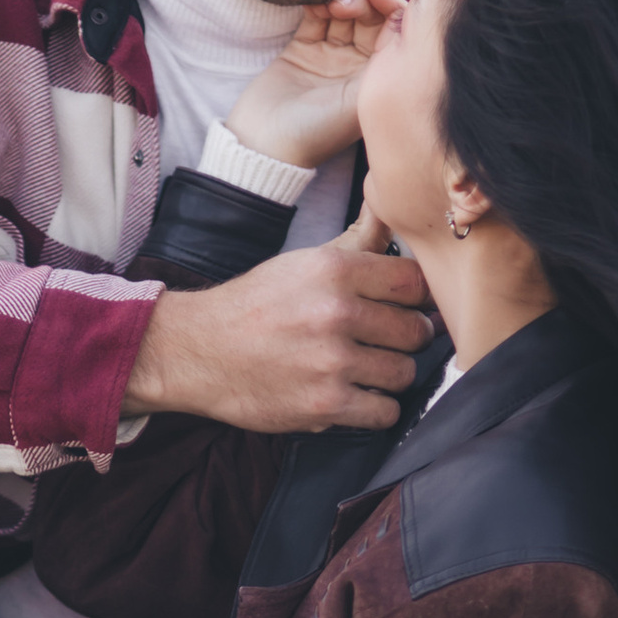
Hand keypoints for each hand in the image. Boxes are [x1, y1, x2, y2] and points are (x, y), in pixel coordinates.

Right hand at [124, 236, 431, 434]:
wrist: (198, 351)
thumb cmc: (255, 306)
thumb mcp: (302, 262)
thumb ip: (356, 241)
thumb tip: (389, 205)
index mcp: (334, 270)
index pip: (414, 283)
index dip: (418, 298)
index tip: (410, 308)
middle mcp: (336, 312)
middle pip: (416, 331)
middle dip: (407, 339)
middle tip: (386, 342)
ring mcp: (331, 362)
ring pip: (403, 373)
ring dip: (390, 375)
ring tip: (366, 369)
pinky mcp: (324, 405)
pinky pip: (384, 412)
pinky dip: (375, 408)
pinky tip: (356, 396)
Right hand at [224, 0, 402, 172]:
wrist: (265, 144)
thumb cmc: (318, 131)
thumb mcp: (361, 98)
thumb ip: (385, 58)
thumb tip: (404, 17)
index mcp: (378, 79)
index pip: (395, 32)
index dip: (391, 7)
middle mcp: (357, 66)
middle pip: (370, 19)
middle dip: (362, 5)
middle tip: (343, 6)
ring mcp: (330, 56)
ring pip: (344, 15)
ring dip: (340, 2)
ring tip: (329, 6)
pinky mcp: (302, 50)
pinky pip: (315, 18)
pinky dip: (316, 5)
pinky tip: (313, 3)